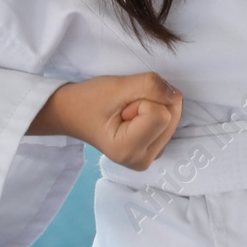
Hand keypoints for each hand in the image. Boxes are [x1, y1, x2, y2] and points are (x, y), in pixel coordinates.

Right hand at [27, 72, 183, 170]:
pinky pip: (171, 120)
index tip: (121, 108)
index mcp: (128, 151)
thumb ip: (150, 86)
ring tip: (128, 111)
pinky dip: (157, 110)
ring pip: (173, 116)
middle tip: (125, 108)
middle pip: (172, 116)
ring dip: (155, 104)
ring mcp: (151, 155)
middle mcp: (143, 160)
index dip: (142, 101)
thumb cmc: (90, 100)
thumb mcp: (118, 87)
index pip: (161, 115)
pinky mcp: (156, 147)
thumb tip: (175, 94)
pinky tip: (136, 116)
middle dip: (152, 101)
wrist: (71, 112)